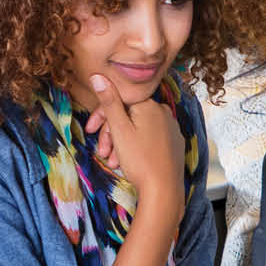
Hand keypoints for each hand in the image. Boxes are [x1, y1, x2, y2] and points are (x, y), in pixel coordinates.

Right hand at [80, 74, 183, 204]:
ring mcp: (171, 128)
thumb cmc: (140, 160)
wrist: (164, 190)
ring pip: (138, 130)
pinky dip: (136, 148)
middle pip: (128, 117)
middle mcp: (163, 112)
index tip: (90, 131)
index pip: (119, 102)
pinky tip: (128, 162)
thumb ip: (109, 101)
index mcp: (149, 105)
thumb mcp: (120, 129)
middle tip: (102, 153)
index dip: (101, 117)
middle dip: (111, 134)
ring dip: (121, 144)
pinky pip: (150, 139)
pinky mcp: (174, 144)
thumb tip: (98, 76)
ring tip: (114, 162)